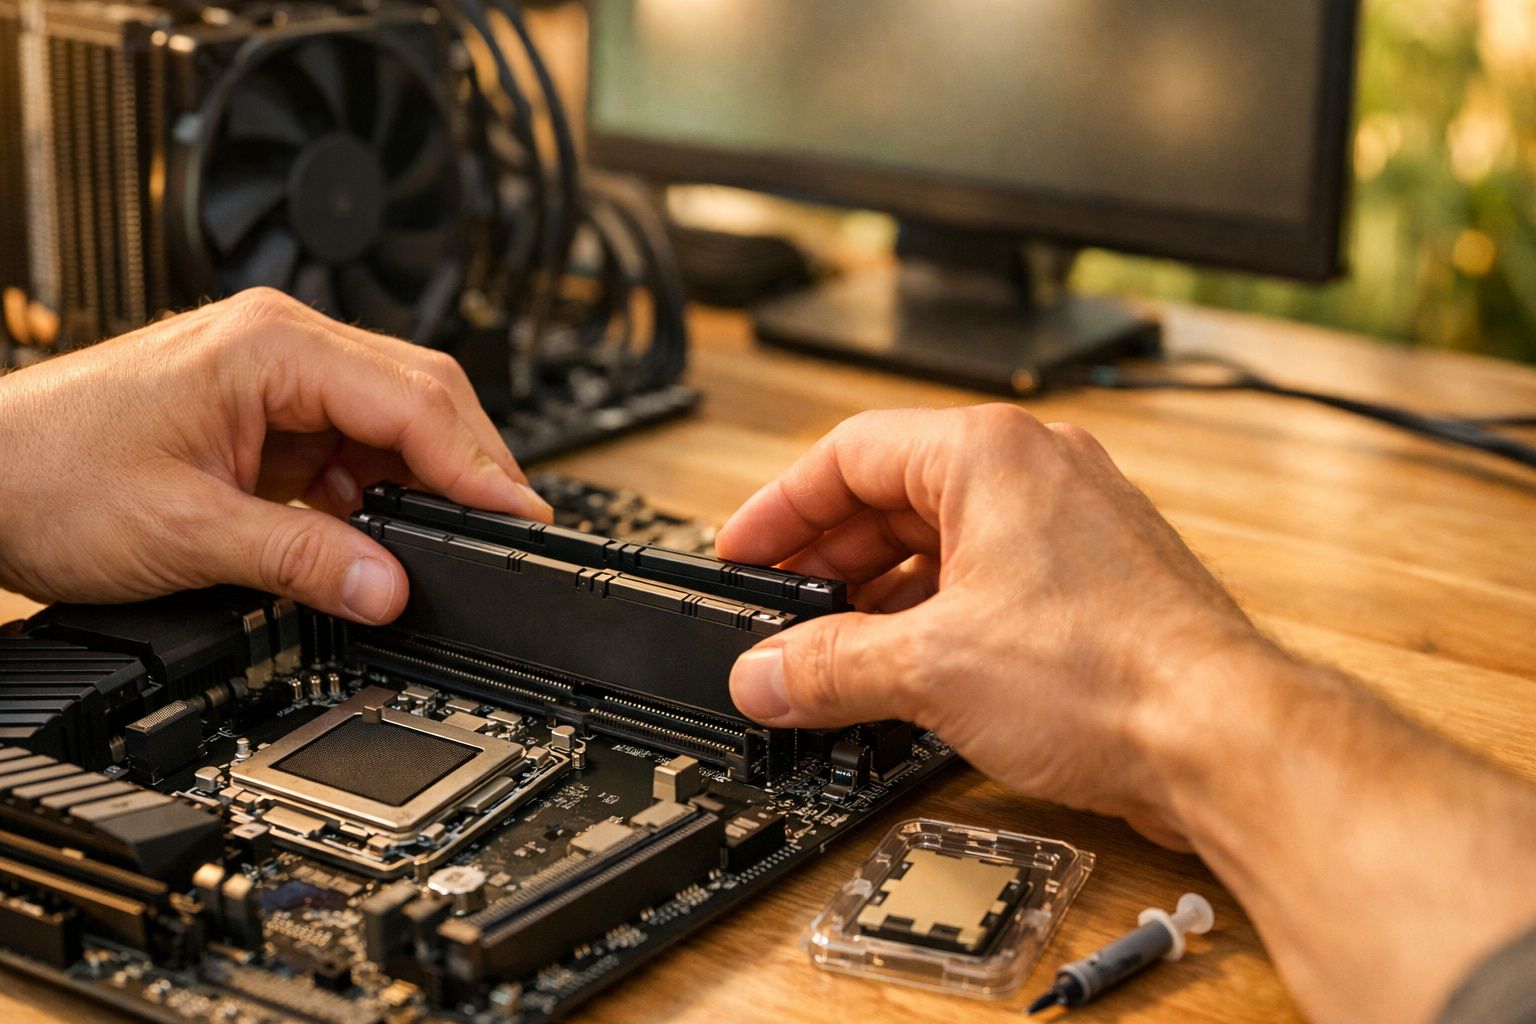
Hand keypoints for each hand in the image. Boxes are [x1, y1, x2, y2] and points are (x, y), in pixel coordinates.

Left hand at [0, 288, 550, 623]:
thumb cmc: (46, 474)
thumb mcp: (187, 533)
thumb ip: (303, 559)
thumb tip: (390, 589)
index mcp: (269, 345)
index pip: (414, 399)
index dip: (478, 466)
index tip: (520, 519)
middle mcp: (280, 344)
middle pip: (421, 394)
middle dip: (468, 467)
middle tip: (505, 535)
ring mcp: (273, 376)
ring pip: (392, 418)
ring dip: (422, 482)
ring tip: (442, 544)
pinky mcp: (263, 412)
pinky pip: (350, 444)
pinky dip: (375, 491)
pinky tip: (377, 531)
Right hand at [717, 404, 1270, 847]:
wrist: (1224, 738)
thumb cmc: (1116, 673)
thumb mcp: (932, 666)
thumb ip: (829, 667)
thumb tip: (765, 675)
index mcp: (991, 455)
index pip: (849, 454)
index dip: (781, 507)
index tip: (744, 552)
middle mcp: (1036, 474)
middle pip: (893, 498)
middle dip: (828, 562)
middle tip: (780, 615)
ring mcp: (1070, 528)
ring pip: (941, 545)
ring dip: (878, 599)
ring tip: (831, 655)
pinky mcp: (1091, 584)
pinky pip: (986, 582)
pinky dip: (934, 620)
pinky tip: (904, 673)